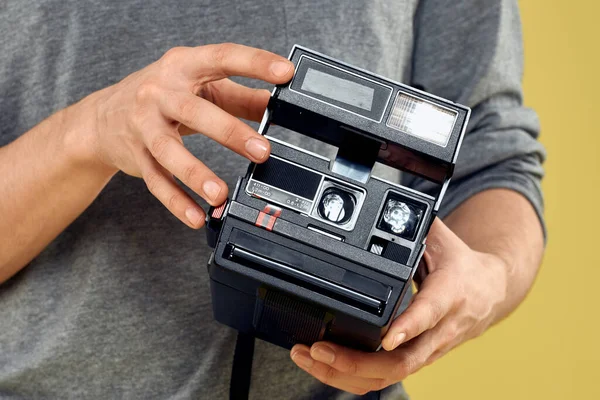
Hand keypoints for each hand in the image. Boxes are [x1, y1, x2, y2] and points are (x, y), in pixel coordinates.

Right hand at [74, 43, 293, 228]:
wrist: (104, 116)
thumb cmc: (162, 95)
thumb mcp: (202, 87)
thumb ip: (242, 97)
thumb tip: (282, 107)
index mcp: (183, 66)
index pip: (222, 57)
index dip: (254, 62)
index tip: (284, 73)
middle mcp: (159, 93)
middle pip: (194, 110)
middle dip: (229, 132)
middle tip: (263, 151)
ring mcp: (143, 126)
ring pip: (169, 151)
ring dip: (196, 174)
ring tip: (222, 195)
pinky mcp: (136, 156)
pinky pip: (157, 181)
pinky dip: (177, 201)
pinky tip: (197, 216)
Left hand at [290, 218, 507, 394]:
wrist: (491, 294)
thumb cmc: (465, 267)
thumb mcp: (445, 239)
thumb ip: (417, 225)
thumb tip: (394, 205)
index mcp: (448, 295)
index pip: (429, 314)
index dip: (407, 328)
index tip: (384, 338)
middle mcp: (438, 331)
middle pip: (401, 361)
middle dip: (354, 362)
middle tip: (317, 349)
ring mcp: (427, 351)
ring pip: (388, 376)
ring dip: (344, 374)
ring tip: (308, 358)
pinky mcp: (416, 359)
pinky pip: (384, 378)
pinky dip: (352, 377)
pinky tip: (326, 368)